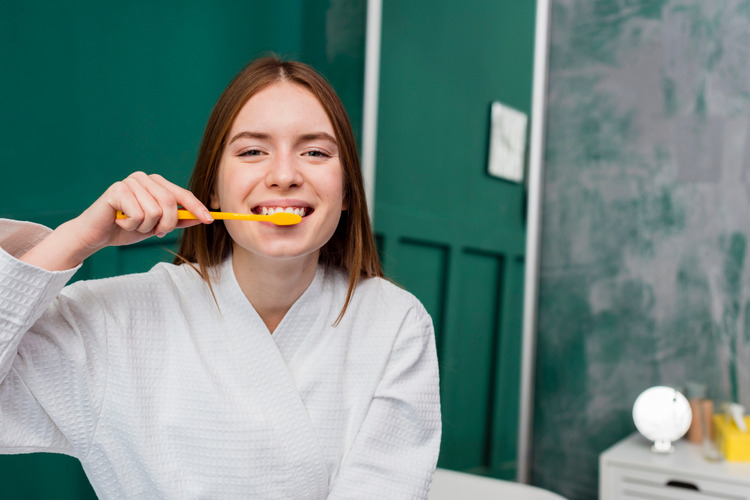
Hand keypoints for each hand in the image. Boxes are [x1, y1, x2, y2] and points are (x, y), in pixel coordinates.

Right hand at [21, 172, 213, 270]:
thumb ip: (177, 220)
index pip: (182, 194)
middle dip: (167, 224)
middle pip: (171, 202)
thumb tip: (200, 218)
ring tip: (132, 224)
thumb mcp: (157, 226)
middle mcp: (144, 178)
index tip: (210, 220)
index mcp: (156, 184)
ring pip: (155, 211)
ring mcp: (130, 182)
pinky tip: (120, 221)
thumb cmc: (126, 228)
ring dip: (145, 226)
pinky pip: (138, 214)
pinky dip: (131, 225)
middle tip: (155, 232)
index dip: (196, 207)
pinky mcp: (117, 190)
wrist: (96, 234)